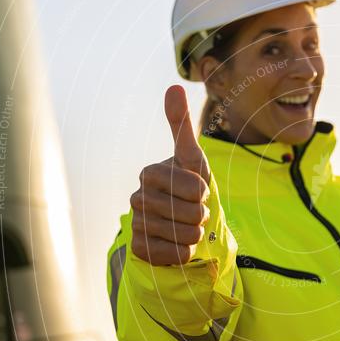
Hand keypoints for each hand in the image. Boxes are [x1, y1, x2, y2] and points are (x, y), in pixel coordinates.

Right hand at [130, 85, 211, 264]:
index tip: (199, 190)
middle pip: (189, 212)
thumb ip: (181, 124)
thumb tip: (174, 85)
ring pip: (183, 235)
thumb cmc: (189, 187)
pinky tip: (179, 244)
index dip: (203, 190)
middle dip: (202, 214)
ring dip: (195, 234)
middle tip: (196, 212)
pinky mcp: (138, 249)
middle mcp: (137, 198)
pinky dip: (184, 252)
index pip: (192, 186)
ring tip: (189, 227)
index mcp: (150, 173)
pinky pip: (172, 254)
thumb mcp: (192, 157)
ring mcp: (136, 224)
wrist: (181, 225)